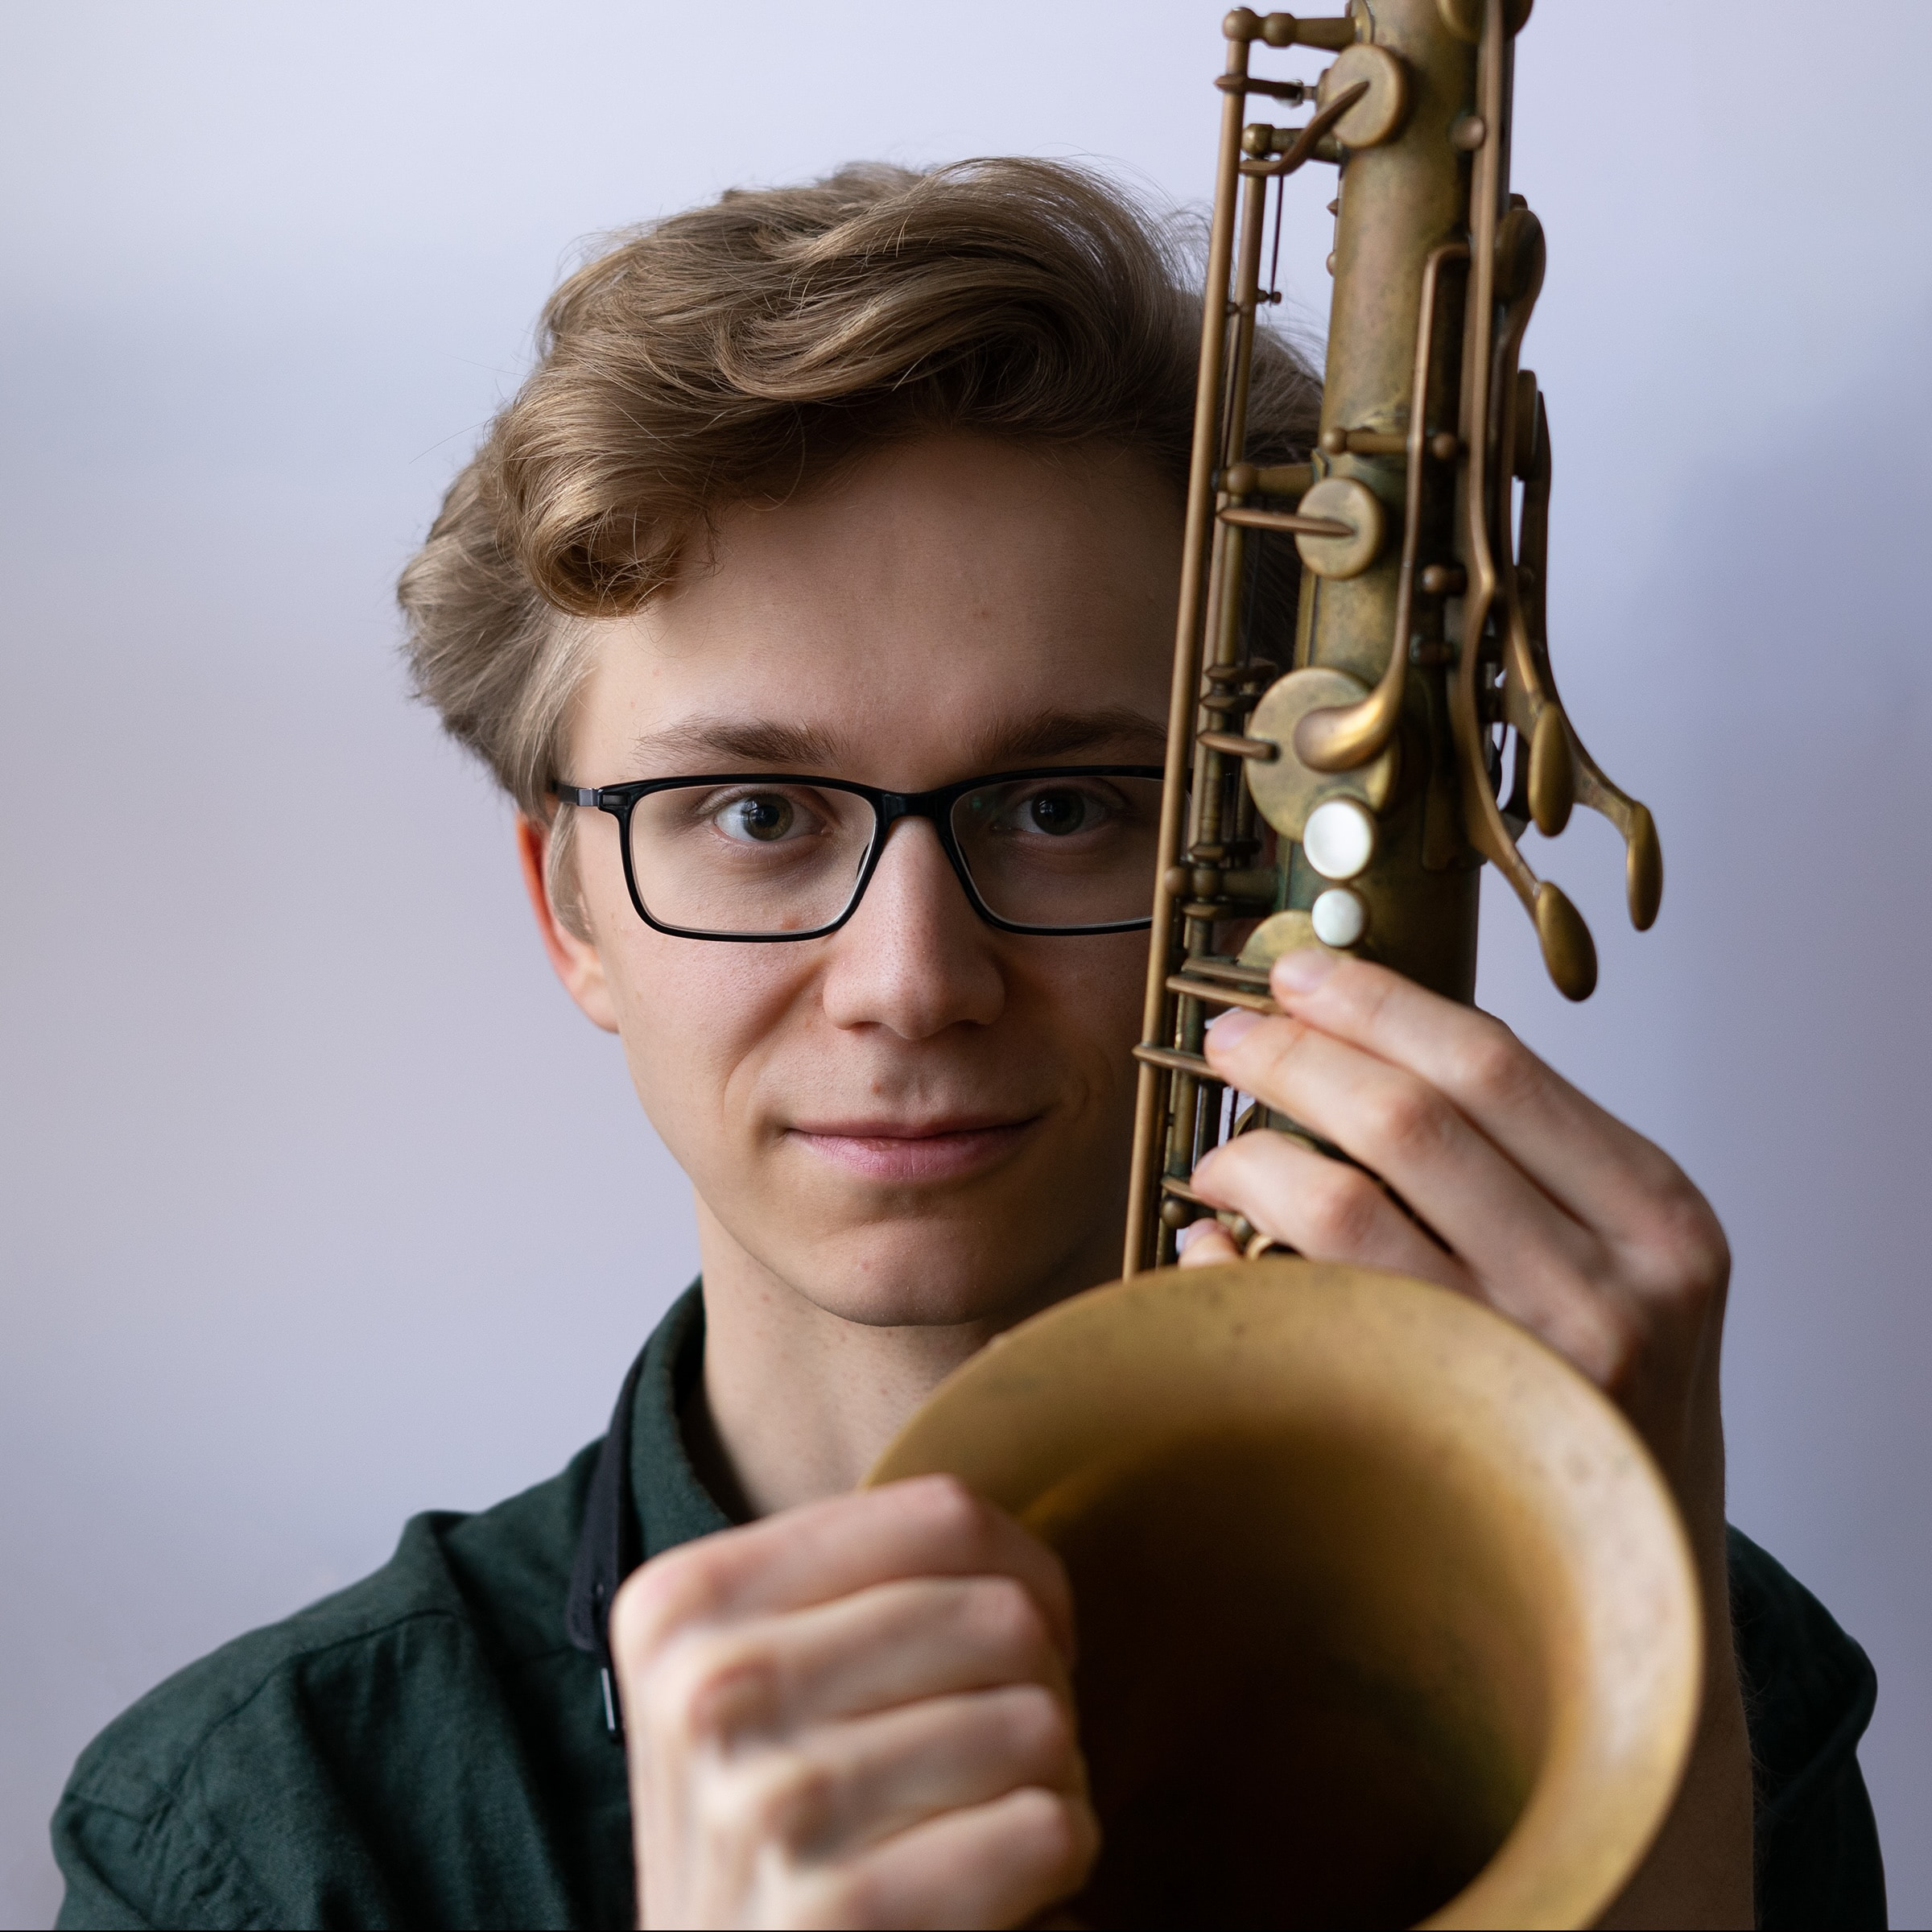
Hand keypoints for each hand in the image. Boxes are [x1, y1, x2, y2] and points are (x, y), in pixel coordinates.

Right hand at [609, 1474, 1098, 1929]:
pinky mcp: (841, 1918)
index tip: (1012, 1635)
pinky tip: (1002, 1890)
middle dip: (1040, 1686)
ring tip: (993, 1817)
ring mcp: (769, 1810)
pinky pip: (1047, 1827)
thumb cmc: (775, 1835)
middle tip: (1007, 1745)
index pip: (945, 1514)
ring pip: (1040, 1720)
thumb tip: (1009, 1364)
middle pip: (1003, 1613)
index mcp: (682, 1605)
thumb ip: (847, 1570)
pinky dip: (1056, 1859)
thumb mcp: (752, 1678)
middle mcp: (709, 1694)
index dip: (1022, 1572)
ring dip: (1052, 1781)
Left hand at [1182, 946, 1752, 1927]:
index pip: (1492, 1065)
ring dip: (1248, 1157)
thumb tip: (1353, 1034)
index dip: (1374, 1002)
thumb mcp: (1614, 1259)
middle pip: (1407, 1119)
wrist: (1637, 1590)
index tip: (1298, 971)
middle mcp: (1610, 1292)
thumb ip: (1518, 1154)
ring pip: (1339, 1205)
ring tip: (1215, 1152)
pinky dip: (1231, 1261)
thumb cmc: (1603, 1396)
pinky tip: (1208, 1243)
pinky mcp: (1435, 1439)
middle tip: (1224, 1036)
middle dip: (1292, 1057)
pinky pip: (1293, 1312)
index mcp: (1658, 1217)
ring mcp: (1522, 1375)